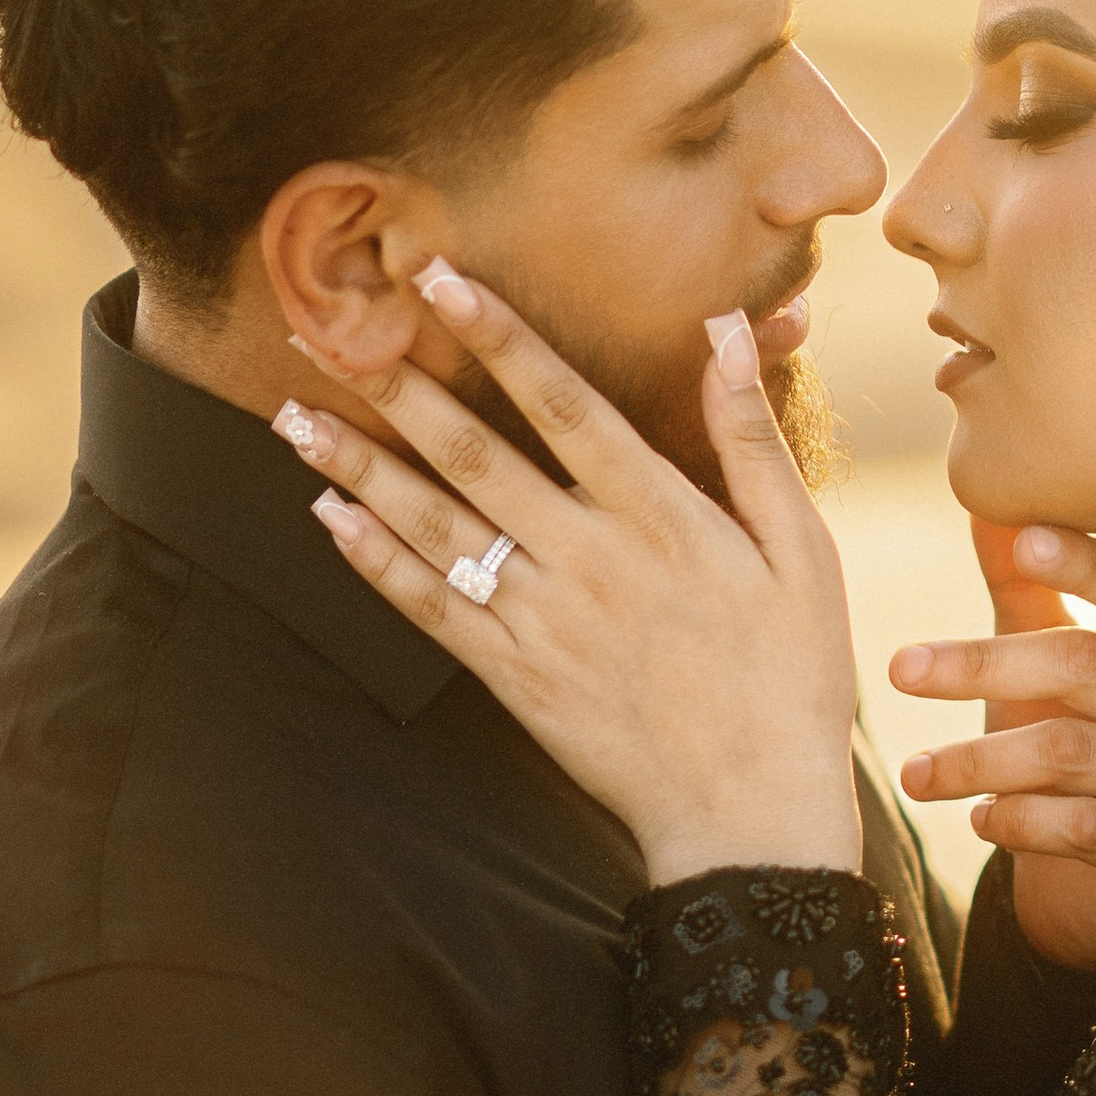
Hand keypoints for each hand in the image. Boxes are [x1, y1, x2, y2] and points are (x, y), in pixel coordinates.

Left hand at [276, 272, 862, 883]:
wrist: (753, 816)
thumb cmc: (793, 679)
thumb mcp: (802, 551)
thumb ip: (751, 437)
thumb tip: (725, 328)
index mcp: (662, 516)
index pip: (565, 403)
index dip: (497, 336)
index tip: (436, 279)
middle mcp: (591, 559)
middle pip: (476, 455)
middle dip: (395, 389)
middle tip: (323, 336)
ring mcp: (545, 622)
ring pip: (436, 527)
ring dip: (359, 468)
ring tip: (293, 419)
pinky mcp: (517, 679)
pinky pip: (432, 611)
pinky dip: (377, 563)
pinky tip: (329, 519)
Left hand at [893, 522, 1095, 972]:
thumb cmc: (1082, 745)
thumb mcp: (1051, 659)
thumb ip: (1024, 584)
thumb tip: (983, 494)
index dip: (1084, 562)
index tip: (1023, 541)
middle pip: (1089, 663)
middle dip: (984, 663)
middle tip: (899, 668)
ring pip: (1071, 751)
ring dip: (978, 759)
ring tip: (916, 775)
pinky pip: (1081, 827)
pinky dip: (1016, 821)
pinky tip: (980, 821)